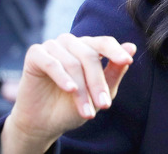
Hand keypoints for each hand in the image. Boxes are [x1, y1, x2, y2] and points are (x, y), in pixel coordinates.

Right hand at [0, 34, 135, 152]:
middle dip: (98, 83)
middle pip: (90, 56)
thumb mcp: (99, 92)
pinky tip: (70, 89)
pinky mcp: (35, 54)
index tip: (127, 61)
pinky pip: (52, 63)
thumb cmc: (73, 105)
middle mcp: (71, 42)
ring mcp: (53, 46)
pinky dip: (62, 77)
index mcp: (88, 47)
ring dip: (81, 90)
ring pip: (73, 63)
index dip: (116, 51)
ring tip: (87, 112)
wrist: (44, 123)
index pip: (105, 43)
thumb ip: (115, 71)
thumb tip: (132, 47)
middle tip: (104, 105)